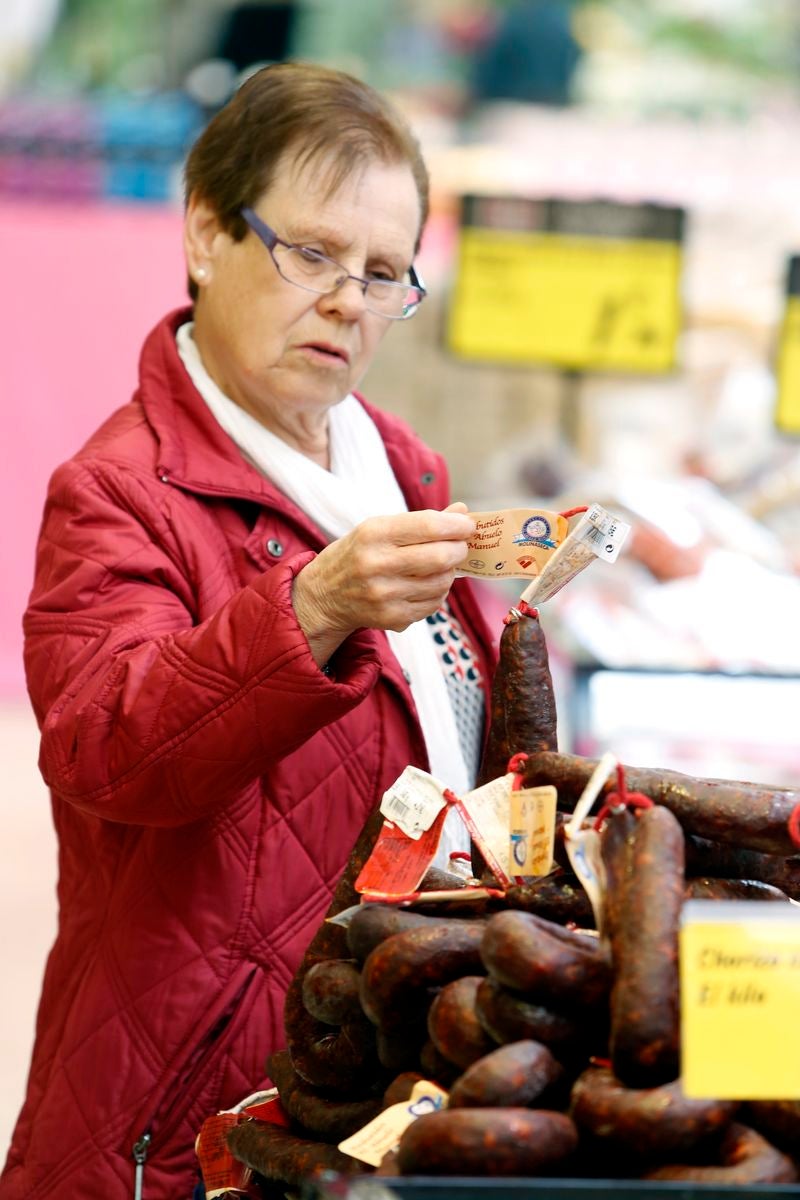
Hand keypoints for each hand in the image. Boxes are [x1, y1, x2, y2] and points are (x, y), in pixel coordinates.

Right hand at [293, 503, 474, 666]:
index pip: (428, 526)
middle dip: (459, 549)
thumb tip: (462, 510)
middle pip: (440, 557)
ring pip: (441, 582)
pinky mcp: (392, 618)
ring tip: (441, 566)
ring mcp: (385, 595)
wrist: (323, 596)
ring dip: (450, 572)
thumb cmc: (357, 554)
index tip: (468, 525)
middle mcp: (377, 565)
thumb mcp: (378, 529)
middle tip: (460, 546)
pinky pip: (433, 604)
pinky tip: (427, 585)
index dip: (457, 525)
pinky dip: (438, 592)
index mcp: (373, 534)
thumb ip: (421, 521)